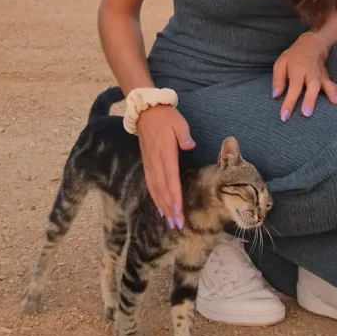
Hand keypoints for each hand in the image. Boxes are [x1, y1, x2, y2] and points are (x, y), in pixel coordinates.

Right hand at [136, 104, 194, 229]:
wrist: (146, 111)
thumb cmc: (166, 117)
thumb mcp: (178, 122)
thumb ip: (184, 135)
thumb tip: (190, 145)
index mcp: (165, 153)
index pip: (170, 178)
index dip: (174, 196)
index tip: (178, 211)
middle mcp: (156, 161)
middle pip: (163, 189)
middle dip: (170, 208)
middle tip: (178, 224)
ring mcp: (150, 164)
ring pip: (155, 189)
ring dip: (162, 206)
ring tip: (170, 222)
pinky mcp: (147, 163)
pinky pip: (150, 184)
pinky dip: (155, 198)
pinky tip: (160, 208)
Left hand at [272, 33, 336, 119]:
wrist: (311, 44)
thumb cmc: (293, 57)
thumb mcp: (280, 64)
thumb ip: (278, 80)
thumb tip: (275, 95)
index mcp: (297, 70)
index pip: (293, 87)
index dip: (289, 102)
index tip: (284, 116)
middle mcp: (310, 73)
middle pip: (311, 86)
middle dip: (310, 99)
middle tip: (307, 114)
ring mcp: (320, 75)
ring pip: (326, 84)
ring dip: (331, 93)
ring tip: (336, 103)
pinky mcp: (326, 77)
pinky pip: (334, 84)